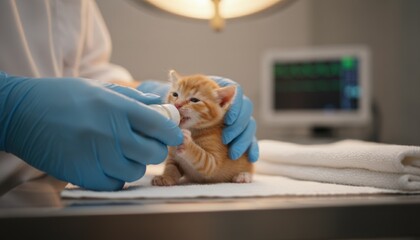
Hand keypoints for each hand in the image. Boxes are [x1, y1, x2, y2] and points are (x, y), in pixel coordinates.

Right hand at [0, 73, 182, 190]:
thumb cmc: (62, 97)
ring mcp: (97, 156)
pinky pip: (115, 184)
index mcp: (117, 108)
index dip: (172, 132)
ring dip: (133, 164)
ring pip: (135, 172)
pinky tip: (106, 164)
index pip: (159, 125)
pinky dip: (115, 177)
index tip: (174, 135)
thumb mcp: (99, 89)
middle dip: (154, 149)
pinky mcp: (83, 175)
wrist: (21, 113)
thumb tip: (159, 104)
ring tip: (120, 152)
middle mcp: (110, 133)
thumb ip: (133, 99)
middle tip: (145, 143)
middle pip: (153, 153)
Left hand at [137, 77, 258, 161]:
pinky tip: (251, 157)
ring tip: (232, 153)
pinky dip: (253, 148)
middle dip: (238, 124)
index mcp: (221, 92)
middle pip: (246, 108)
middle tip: (226, 138)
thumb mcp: (181, 102)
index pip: (236, 91)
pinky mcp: (241, 135)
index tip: (227, 118)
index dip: (234, 104)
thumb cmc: (182, 109)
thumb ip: (179, 89)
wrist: (183, 126)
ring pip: (250, 125)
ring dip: (244, 139)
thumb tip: (172, 73)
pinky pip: (252, 140)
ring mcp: (238, 120)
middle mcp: (233, 105)